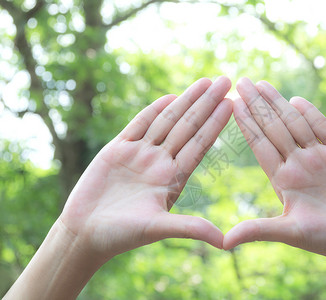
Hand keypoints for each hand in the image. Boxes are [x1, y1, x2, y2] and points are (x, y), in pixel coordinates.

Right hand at [60, 76, 231, 259]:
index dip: (215, 124)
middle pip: (188, 126)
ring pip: (167, 121)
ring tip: (205, 82)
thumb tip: (225, 242)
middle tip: (225, 79)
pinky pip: (138, 125)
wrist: (84, 233)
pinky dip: (153, 110)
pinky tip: (171, 97)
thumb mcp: (158, 229)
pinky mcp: (117, 150)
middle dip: (206, 103)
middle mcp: (160, 162)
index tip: (231, 103)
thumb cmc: (121, 235)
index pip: (199, 144)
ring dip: (185, 100)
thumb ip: (190, 228)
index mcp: (173, 178)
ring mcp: (140, 154)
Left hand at [223, 78, 325, 269]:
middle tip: (240, 82)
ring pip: (295, 124)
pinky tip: (295, 100)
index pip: (260, 145)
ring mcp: (320, 157)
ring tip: (261, 84)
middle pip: (274, 128)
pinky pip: (324, 129)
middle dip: (257, 105)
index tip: (231, 104)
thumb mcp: (289, 232)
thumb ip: (257, 230)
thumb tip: (223, 243)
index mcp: (282, 180)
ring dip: (279, 103)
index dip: (246, 124)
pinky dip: (311, 114)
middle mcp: (298, 164)